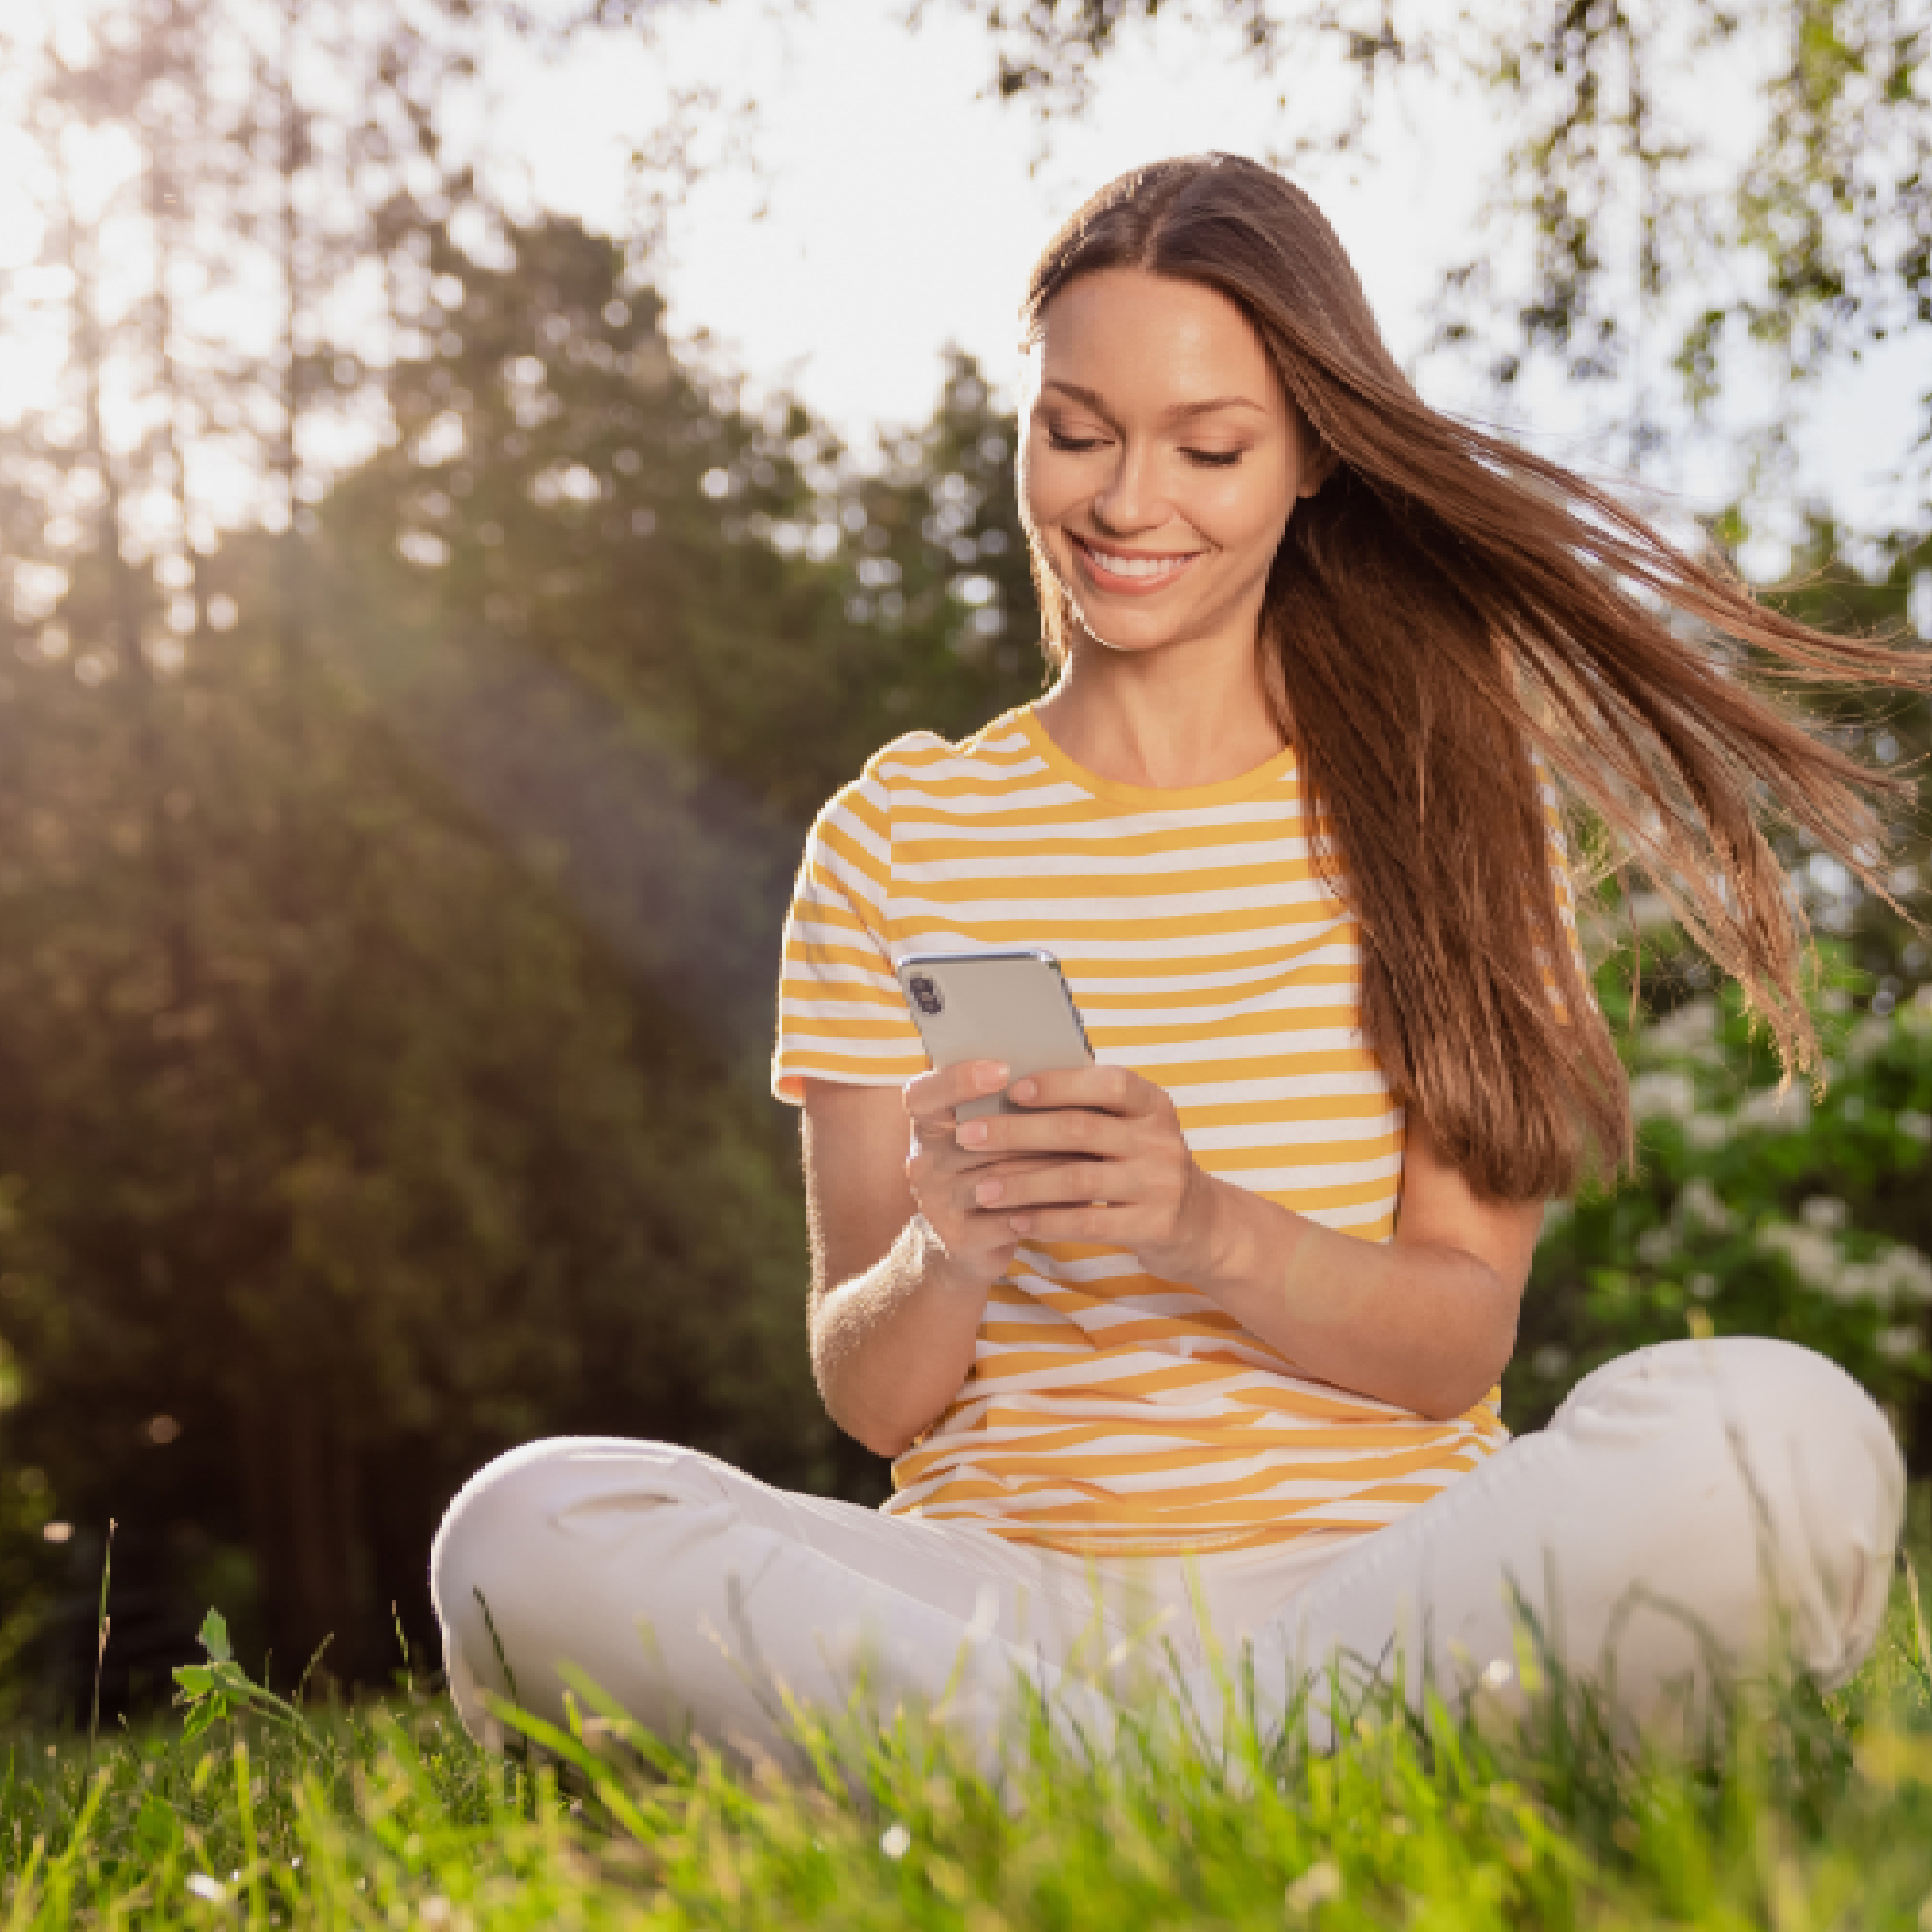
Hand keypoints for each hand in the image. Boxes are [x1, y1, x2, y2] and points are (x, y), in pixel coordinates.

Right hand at [901, 1059, 1078, 1289]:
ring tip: (1093, 1156)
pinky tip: (1082, 1200)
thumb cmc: (994, 1167)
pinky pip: (1011, 1217)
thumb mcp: (993, 1130)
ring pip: (1001, 1176)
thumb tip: (1067, 1068)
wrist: (969, 1242)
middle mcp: (922, 1160)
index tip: (1003, 1070)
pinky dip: (1050, 1208)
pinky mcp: (958, 1237)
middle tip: (1082, 1117)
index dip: (959, 1080)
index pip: (924, 1094)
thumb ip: (1014, 1101)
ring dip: (1050, 1167)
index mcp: (925, 1122)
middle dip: (1033, 1128)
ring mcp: (935, 1202)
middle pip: (978, 1136)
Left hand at [947, 1063, 1223, 1284]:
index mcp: (1152, 1104)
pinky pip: (1089, 1222)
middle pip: (1080, 1130)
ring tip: (982, 1189)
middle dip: (1017, 1132)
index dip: (1059, 1084)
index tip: (1011, 1088)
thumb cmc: (1142, 1166)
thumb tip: (1009, 1084)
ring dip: (1022, 1183)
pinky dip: (1047, 1221)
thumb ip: (1089, 1110)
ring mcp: (1162, 1184)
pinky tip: (1015, 1221)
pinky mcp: (1156, 1226)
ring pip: (1078, 1180)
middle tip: (968, 1136)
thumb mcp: (1132, 1129)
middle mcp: (1161, 1139)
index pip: (1108, 1083)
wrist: (1201, 1226)